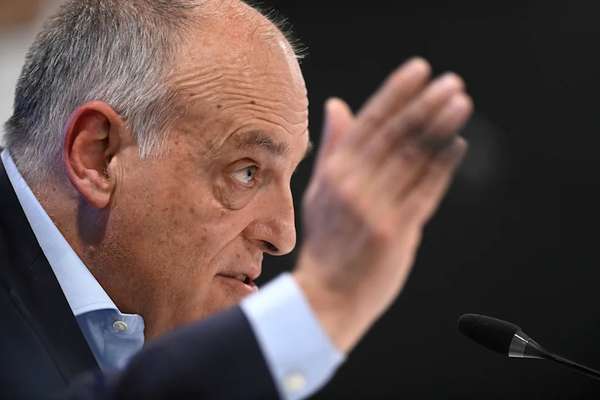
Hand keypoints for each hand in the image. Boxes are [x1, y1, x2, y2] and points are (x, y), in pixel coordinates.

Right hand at [294, 58, 471, 351]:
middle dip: (425, 104)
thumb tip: (338, 105)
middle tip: (451, 82)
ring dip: (440, 128)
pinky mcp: (395, 231)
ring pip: (413, 158)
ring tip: (460, 102)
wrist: (327, 296)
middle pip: (394, 135)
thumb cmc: (327, 244)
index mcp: (334, 172)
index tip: (418, 70)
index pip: (368, 123)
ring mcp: (374, 208)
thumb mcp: (320, 192)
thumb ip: (333, 147)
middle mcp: (352, 185)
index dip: (395, 94)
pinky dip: (442, 166)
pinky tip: (457, 144)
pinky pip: (425, 191)